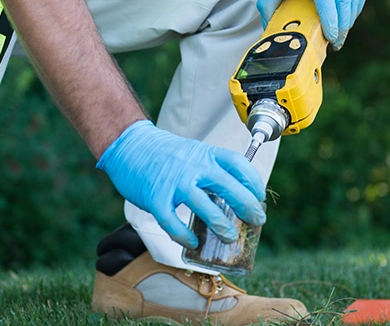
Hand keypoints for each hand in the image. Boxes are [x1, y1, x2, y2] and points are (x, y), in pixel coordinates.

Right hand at [97, 120, 266, 248]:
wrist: (130, 146)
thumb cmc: (165, 154)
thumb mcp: (194, 152)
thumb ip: (212, 169)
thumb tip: (236, 195)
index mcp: (205, 154)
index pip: (238, 164)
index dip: (253, 181)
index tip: (260, 196)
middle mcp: (193, 167)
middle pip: (228, 185)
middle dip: (247, 205)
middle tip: (257, 220)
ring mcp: (174, 183)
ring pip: (204, 206)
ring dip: (221, 224)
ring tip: (231, 238)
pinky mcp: (155, 198)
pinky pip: (172, 222)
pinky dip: (183, 235)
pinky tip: (193, 243)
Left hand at [258, 0, 367, 49]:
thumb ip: (268, 3)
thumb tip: (268, 29)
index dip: (331, 19)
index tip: (330, 37)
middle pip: (344, 0)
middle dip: (342, 25)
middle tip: (335, 43)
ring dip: (349, 18)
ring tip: (340, 33)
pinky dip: (355, 6)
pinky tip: (347, 16)